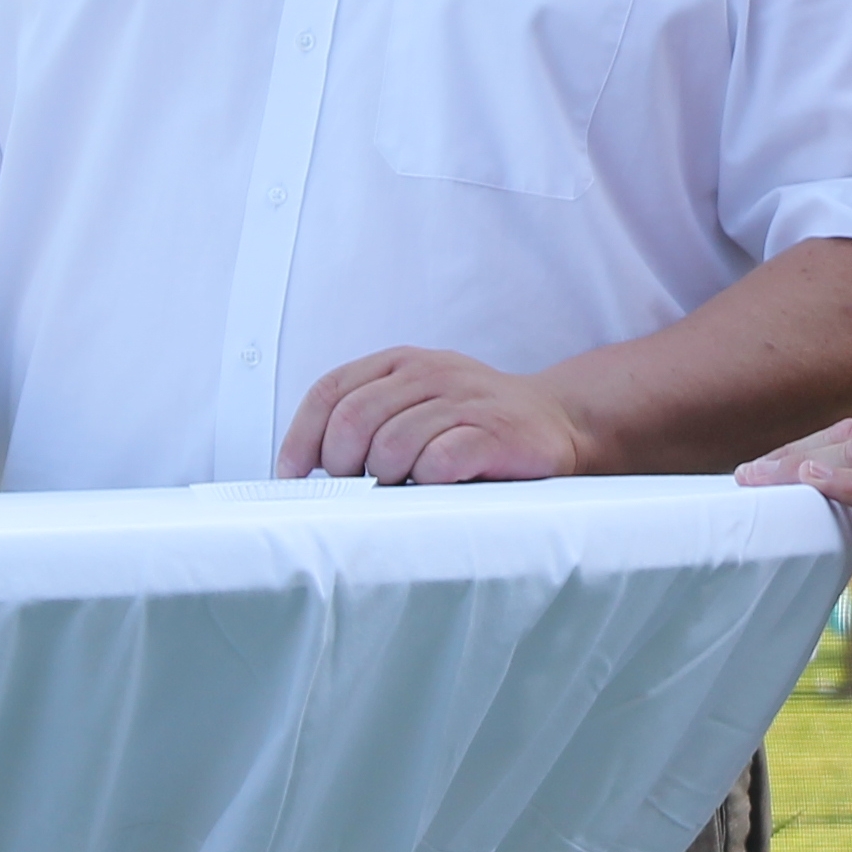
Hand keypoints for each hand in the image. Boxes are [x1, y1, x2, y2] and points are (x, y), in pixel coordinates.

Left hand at [283, 347, 592, 481]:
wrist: (557, 420)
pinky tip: (435, 487)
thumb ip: (369, 417)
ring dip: (386, 480)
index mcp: (400, 362)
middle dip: (342, 466)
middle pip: (353, 421)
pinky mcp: (493, 433)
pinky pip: (437, 463)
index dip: (302, 437)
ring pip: (391, 446)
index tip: (294, 475)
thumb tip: (307, 466)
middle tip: (357, 489)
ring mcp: (463, 400)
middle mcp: (429, 373)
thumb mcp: (417, 401)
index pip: (330, 392)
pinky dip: (425, 483)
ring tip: (403, 488)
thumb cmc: (474, 420)